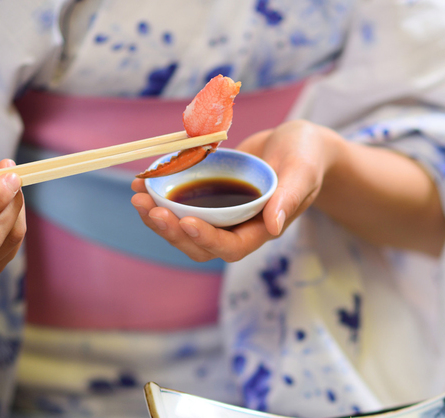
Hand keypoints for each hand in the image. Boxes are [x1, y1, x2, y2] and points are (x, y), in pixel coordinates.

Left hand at [129, 120, 341, 262]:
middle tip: (148, 208)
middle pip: (199, 244)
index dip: (206, 239)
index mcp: (261, 229)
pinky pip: (181, 204)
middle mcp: (238, 226)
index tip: (184, 221)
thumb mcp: (302, 171)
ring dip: (159, 217)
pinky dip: (160, 196)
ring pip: (184, 227)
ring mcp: (221, 213)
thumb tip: (273, 227)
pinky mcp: (209, 196)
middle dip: (171, 230)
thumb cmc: (306, 156)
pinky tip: (140, 183)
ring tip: (137, 198)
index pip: (230, 247)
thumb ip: (289, 197)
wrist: (297, 143)